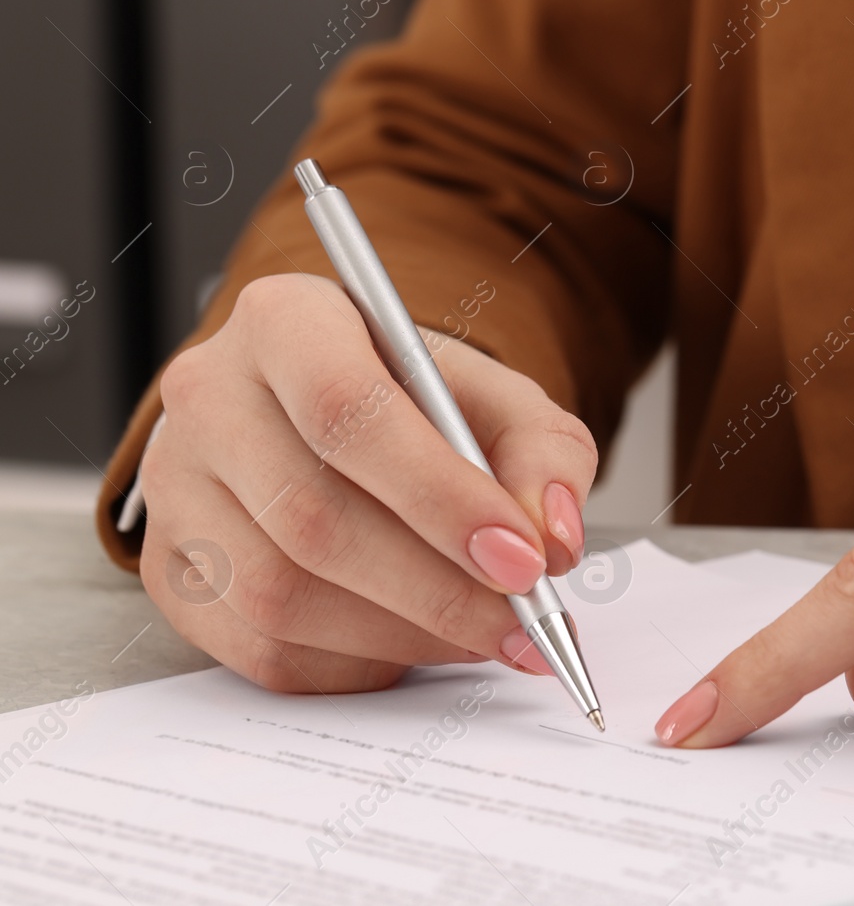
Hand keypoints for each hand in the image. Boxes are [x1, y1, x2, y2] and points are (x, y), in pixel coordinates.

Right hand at [139, 273, 597, 691]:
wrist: (338, 420)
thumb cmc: (418, 406)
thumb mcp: (498, 399)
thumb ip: (546, 455)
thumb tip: (553, 539)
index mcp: (288, 322)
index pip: (345, 410)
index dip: (440, 496)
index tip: (522, 558)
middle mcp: (210, 396)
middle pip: (314, 518)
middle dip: (439, 589)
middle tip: (524, 621)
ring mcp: (175, 488)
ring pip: (282, 597)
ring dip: (404, 634)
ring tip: (482, 632)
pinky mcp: (169, 572)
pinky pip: (261, 649)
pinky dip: (357, 664)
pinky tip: (413, 641)